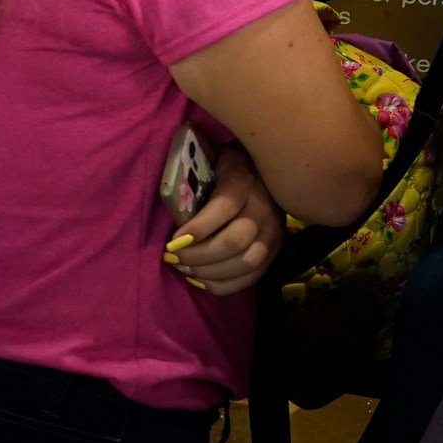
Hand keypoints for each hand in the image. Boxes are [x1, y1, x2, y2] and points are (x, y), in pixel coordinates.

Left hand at [167, 144, 284, 297]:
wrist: (266, 173)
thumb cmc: (224, 168)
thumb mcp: (210, 158)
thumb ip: (192, 167)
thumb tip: (167, 174)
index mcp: (244, 182)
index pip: (225, 206)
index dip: (198, 227)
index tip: (173, 240)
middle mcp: (263, 209)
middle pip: (234, 241)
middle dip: (198, 255)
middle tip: (173, 258)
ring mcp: (273, 233)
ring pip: (246, 262)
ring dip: (210, 272)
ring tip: (184, 270)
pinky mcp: (275, 251)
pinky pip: (253, 276)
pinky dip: (225, 284)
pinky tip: (201, 280)